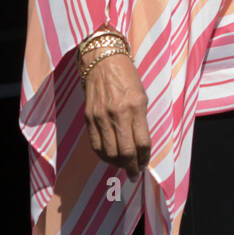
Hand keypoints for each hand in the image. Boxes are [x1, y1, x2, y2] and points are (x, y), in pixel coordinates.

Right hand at [82, 51, 151, 178]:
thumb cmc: (127, 77)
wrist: (102, 61)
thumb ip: (141, 120)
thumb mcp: (141, 96)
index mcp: (135, 107)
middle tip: (134, 173)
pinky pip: (95, 145)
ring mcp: (101, 116)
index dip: (145, 158)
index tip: (145, 164)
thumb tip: (140, 146)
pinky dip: (103, 156)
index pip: (142, 142)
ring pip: (109, 152)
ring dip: (117, 164)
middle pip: (125, 152)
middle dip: (132, 167)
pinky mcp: (89, 118)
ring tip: (123, 166)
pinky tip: (109, 157)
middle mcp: (117, 113)